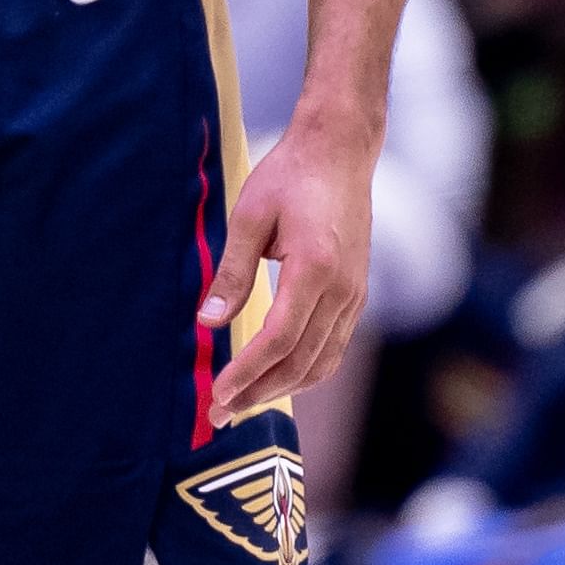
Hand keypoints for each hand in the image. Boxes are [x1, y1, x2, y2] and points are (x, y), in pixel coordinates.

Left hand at [199, 114, 375, 424]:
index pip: (278, 341)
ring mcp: (355, 295)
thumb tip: (207, 321)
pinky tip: (276, 376)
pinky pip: (333, 347)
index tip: (218, 396)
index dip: (246, 374)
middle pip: (300, 362)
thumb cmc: (290, 175)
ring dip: (281, 388)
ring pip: (321, 362)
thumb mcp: (248, 216)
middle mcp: (342, 291)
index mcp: (315, 270)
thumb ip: (230, 271)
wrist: (339, 150)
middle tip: (221, 414)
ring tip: (243, 402)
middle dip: (258, 393)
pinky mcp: (357, 294)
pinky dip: (305, 370)